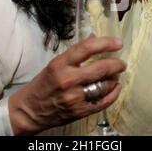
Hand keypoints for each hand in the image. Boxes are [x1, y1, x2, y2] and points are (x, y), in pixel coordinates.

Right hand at [8, 34, 125, 134]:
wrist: (30, 111)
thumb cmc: (42, 85)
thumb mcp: (54, 64)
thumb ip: (75, 53)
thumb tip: (94, 38)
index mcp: (60, 65)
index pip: (87, 49)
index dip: (105, 43)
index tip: (118, 42)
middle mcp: (68, 80)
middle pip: (100, 68)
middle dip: (116, 64)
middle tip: (121, 63)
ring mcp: (75, 97)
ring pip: (104, 85)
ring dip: (114, 79)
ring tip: (115, 76)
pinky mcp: (80, 111)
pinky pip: (103, 102)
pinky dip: (113, 94)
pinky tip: (115, 88)